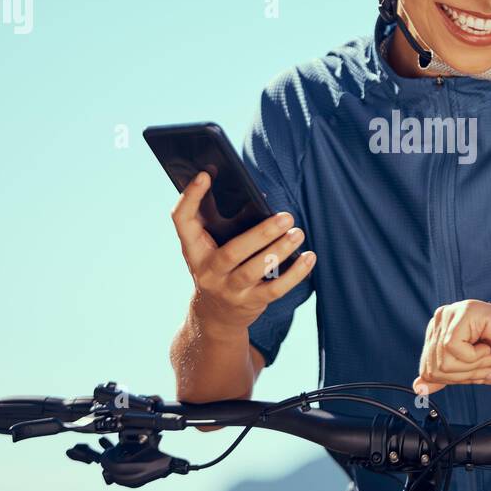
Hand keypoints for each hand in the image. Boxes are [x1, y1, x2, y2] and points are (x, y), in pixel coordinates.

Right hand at [171, 171, 315, 329]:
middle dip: (261, 234)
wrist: (215, 315)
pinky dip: (295, 274)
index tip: (205, 174)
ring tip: (298, 233)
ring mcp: (228, 289)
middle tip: (286, 217)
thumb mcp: (209, 245)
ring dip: (279, 251)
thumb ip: (222, 219)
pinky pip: (275, 289)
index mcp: (193, 249)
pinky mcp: (250, 302)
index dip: (190, 197)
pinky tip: (309, 257)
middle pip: (232, 252)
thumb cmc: (218, 266)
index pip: (182, 220)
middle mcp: (208, 270)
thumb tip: (256, 193)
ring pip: (254, 271)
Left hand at [413, 299, 490, 395]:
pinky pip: (452, 348)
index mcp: (443, 331)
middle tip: (489, 363)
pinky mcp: (466, 311)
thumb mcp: (472, 374)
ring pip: (442, 359)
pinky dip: (476, 357)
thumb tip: (418, 385)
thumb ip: (444, 377)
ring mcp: (455, 312)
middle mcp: (446, 317)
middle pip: (433, 366)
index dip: (454, 380)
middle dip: (464, 375)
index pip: (427, 368)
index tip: (480, 371)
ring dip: (473, 367)